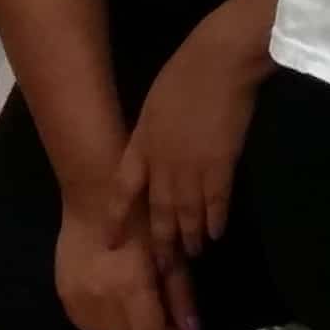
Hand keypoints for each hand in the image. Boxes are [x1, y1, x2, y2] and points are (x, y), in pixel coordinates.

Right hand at [48, 185, 194, 329]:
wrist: (93, 194)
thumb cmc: (142, 214)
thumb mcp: (169, 252)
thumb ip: (181, 294)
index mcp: (128, 287)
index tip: (179, 326)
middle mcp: (98, 299)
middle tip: (162, 315)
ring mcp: (76, 299)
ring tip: (139, 307)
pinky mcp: (63, 294)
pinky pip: (87, 325)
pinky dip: (105, 323)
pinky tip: (116, 303)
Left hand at [117, 23, 261, 265]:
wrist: (218, 62)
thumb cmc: (184, 73)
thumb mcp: (153, 105)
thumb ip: (149, 134)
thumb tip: (150, 150)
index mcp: (141, 146)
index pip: (122, 194)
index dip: (115, 221)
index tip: (108, 245)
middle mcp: (162, 165)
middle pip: (157, 214)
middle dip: (159, 243)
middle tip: (160, 268)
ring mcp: (192, 168)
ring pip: (187, 213)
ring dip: (189, 237)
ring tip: (191, 255)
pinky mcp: (221, 164)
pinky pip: (216, 201)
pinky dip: (216, 220)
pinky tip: (217, 233)